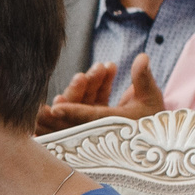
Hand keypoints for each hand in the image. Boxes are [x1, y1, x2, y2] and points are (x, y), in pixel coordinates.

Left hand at [35, 59, 164, 132]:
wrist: (156, 137)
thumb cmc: (155, 118)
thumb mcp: (151, 97)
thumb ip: (143, 78)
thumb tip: (142, 57)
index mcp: (113, 127)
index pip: (89, 118)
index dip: (72, 112)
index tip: (54, 107)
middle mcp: (101, 131)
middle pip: (73, 120)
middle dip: (57, 110)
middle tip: (38, 103)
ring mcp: (94, 129)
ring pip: (74, 114)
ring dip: (70, 95)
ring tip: (74, 77)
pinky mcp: (91, 125)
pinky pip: (80, 110)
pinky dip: (78, 95)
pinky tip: (81, 77)